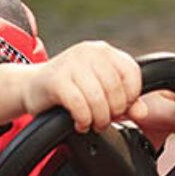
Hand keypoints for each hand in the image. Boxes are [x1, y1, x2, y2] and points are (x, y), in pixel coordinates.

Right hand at [0, 41, 147, 132]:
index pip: (131, 73)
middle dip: (114, 111)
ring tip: (94, 124)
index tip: (121, 109)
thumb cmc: (70, 89)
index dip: (131, 96)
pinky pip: (79, 104)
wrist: (30, 86)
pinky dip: (83, 119)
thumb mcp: (99, 90)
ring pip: (98, 98)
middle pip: (116, 88)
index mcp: (104, 51)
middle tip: (105, 121)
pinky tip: (80, 124)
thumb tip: (143, 112)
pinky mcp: (56, 79)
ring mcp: (71, 63)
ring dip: (99, 118)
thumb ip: (124, 100)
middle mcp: (89, 52)